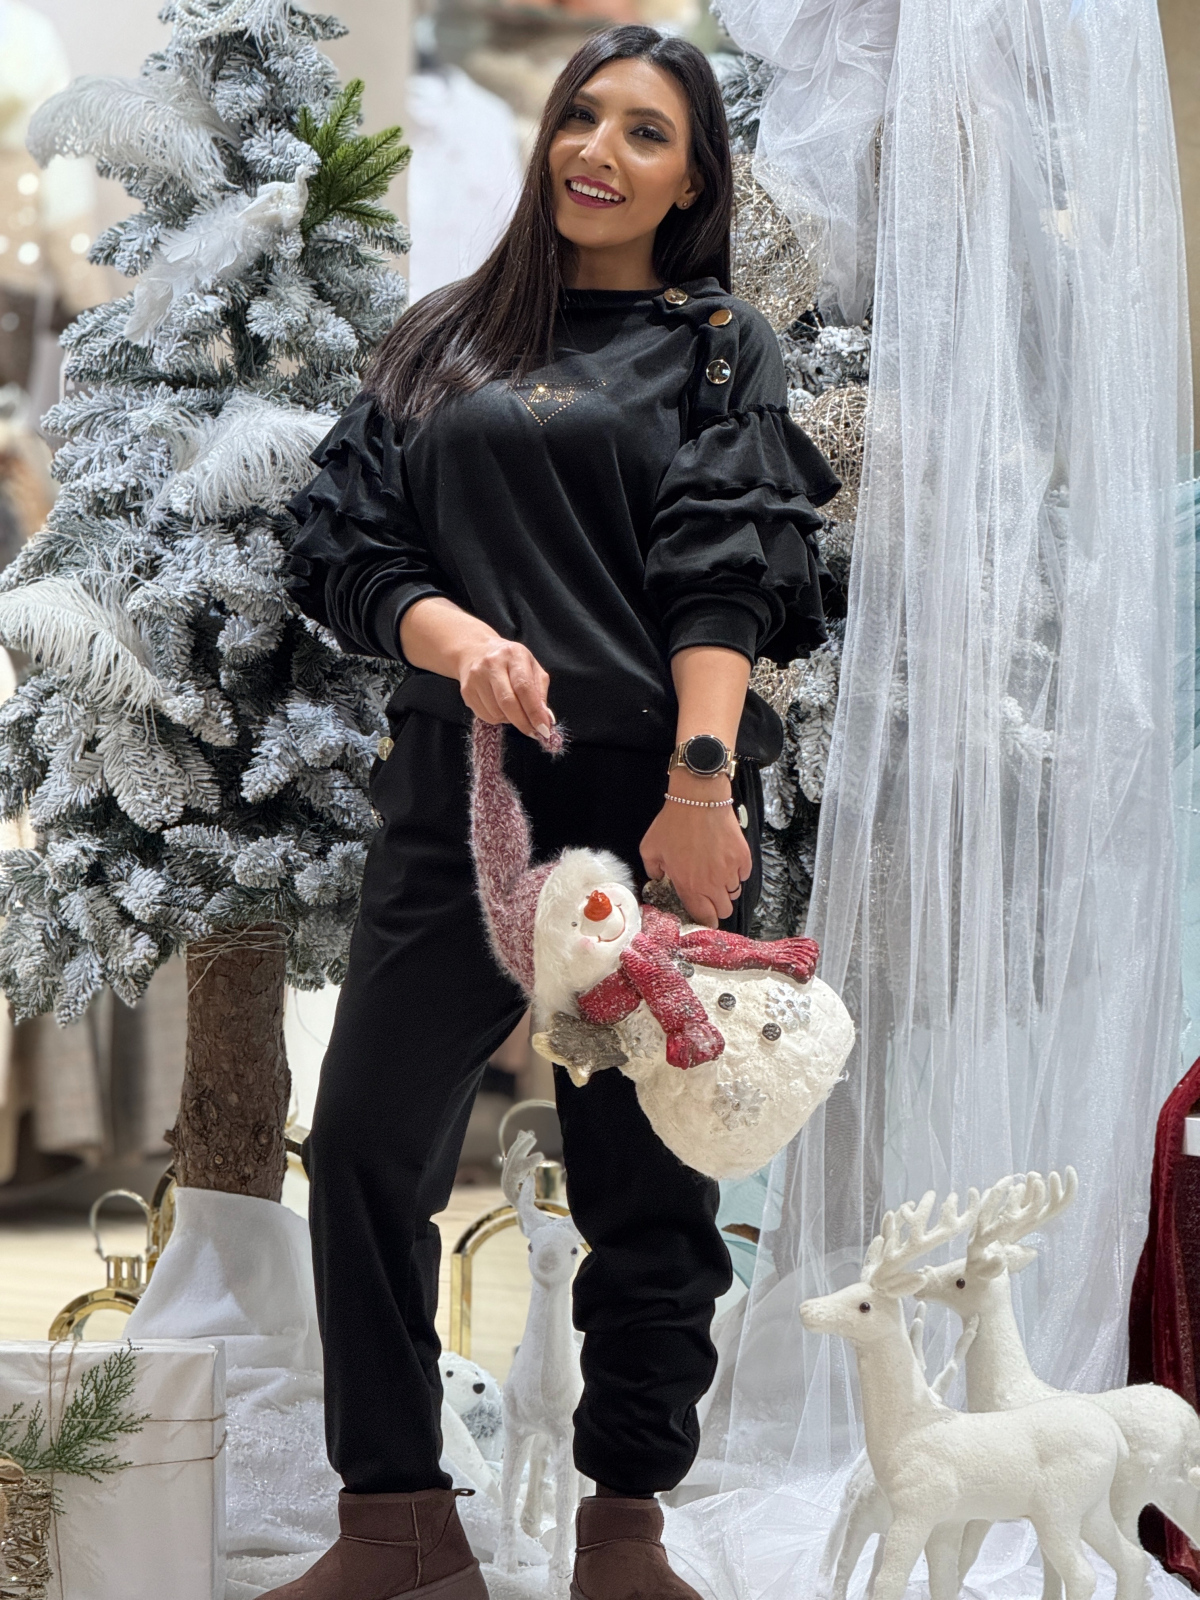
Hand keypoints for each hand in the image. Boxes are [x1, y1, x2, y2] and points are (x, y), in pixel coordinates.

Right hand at [399, 598, 553, 741]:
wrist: (475, 651)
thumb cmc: (510, 662)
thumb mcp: (532, 668)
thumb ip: (540, 692)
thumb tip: (546, 719)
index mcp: (513, 655)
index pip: (524, 687)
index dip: (534, 711)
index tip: (544, 728)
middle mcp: (492, 664)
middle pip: (507, 702)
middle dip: (522, 722)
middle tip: (533, 732)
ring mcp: (476, 678)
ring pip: (496, 712)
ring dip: (509, 719)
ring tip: (512, 709)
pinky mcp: (466, 691)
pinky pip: (485, 716)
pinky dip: (497, 718)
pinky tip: (499, 707)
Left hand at [640, 779, 751, 928]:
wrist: (698, 800)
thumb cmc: (674, 823)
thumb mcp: (650, 849)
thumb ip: (653, 871)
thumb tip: (660, 879)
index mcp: (689, 886)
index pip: (704, 917)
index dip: (706, 921)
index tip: (705, 917)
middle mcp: (712, 883)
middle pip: (724, 910)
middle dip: (717, 906)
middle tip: (709, 893)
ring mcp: (730, 871)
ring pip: (735, 893)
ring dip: (726, 888)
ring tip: (716, 873)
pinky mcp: (743, 858)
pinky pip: (744, 875)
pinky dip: (737, 872)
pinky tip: (726, 860)